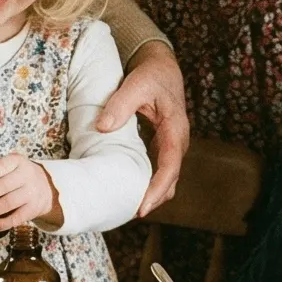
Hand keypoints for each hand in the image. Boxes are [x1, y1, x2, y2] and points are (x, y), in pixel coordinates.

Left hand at [0, 155, 58, 233]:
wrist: (46, 187)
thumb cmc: (18, 176)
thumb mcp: (10, 166)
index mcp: (17, 161)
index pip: (1, 167)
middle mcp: (26, 175)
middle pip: (3, 186)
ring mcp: (31, 192)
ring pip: (8, 203)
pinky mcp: (33, 209)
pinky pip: (16, 218)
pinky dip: (2, 223)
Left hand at [95, 40, 188, 215]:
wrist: (162, 68)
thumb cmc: (151, 75)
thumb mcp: (136, 85)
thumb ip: (120, 105)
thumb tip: (103, 128)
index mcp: (175, 129)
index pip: (170, 166)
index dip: (158, 189)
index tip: (143, 207)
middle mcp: (178, 142)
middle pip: (171, 181)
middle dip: (153, 200)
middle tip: (128, 214)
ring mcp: (172, 146)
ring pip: (167, 180)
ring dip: (151, 195)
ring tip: (126, 208)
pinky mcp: (163, 148)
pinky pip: (159, 173)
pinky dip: (148, 185)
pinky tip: (129, 191)